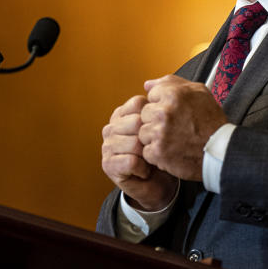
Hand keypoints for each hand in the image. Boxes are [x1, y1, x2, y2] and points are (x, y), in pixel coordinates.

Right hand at [101, 95, 177, 210]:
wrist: (158, 184)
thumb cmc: (161, 153)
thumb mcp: (161, 126)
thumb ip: (156, 105)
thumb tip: (151, 84)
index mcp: (121, 115)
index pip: (137, 104)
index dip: (153, 116)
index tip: (161, 129)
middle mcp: (111, 128)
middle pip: (135, 123)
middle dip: (151, 138)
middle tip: (156, 148)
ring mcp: (107, 146)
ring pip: (134, 143)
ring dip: (148, 155)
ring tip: (151, 160)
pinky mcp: (108, 165)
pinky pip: (132, 161)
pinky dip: (144, 168)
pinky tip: (146, 171)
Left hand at [138, 75, 227, 180]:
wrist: (220, 151)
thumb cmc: (211, 122)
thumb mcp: (199, 92)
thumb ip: (171, 82)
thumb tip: (147, 84)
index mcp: (173, 95)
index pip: (151, 94)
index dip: (162, 103)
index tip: (174, 112)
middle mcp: (164, 112)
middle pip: (144, 113)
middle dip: (156, 120)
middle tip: (174, 127)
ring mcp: (160, 133)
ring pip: (143, 132)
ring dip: (155, 137)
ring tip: (173, 139)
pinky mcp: (158, 152)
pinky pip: (146, 150)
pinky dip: (157, 153)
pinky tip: (171, 150)